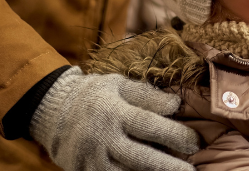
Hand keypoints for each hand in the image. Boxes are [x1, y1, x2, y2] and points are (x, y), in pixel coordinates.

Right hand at [30, 67, 199, 170]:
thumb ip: (147, 95)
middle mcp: (102, 139)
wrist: (52, 112)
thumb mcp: (118, 85)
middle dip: (168, 166)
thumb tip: (177, 104)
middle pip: (140, 157)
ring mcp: (92, 161)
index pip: (147, 124)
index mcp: (113, 112)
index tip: (195, 142)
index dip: (173, 134)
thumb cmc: (94, 95)